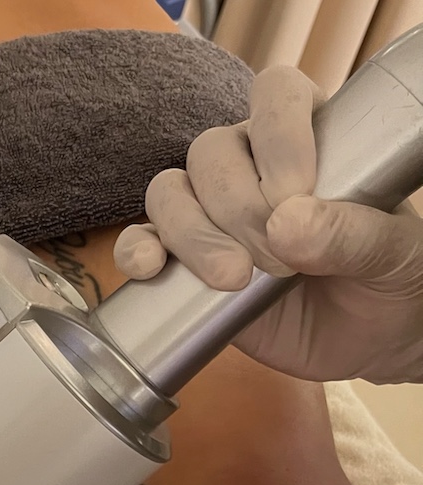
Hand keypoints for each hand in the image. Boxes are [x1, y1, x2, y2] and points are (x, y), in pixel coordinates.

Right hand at [113, 65, 422, 384]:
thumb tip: (287, 225)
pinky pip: (140, 243)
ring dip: (191, 234)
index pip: (275, 96)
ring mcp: (208, 216)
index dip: (278, 136)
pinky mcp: (182, 265)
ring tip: (232, 279)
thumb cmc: (390, 277)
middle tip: (278, 262)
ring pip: (168, 194)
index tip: (296, 195)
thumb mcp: (394, 251)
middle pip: (211, 153)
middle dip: (238, 208)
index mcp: (308, 137)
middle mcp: (249, 167)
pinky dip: (138, 252)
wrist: (368, 339)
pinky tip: (152, 268)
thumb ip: (352, 233)